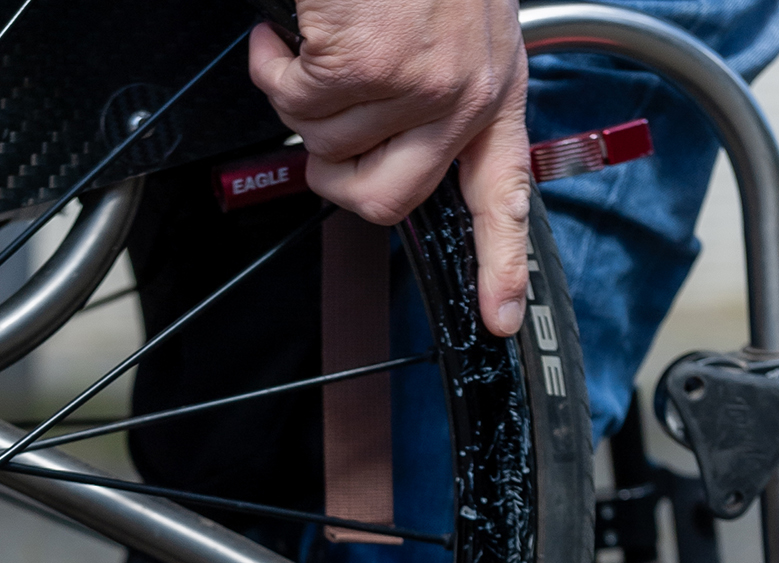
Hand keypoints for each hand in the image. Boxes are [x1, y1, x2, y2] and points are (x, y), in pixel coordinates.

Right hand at [249, 0, 529, 336]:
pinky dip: (274, 60)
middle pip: (387, 201)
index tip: (496, 317)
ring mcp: (417, 83)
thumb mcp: (456, 17)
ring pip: (327, 147)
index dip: (500, 264)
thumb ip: (434, 85)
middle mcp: (463, 92)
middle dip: (331, 176)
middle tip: (314, 126)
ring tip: (306, 38)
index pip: (503, 193)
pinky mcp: (366, 64)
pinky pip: (295, 101)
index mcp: (491, 85)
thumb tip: (379, 139)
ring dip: (297, 94)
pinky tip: (290, 23)